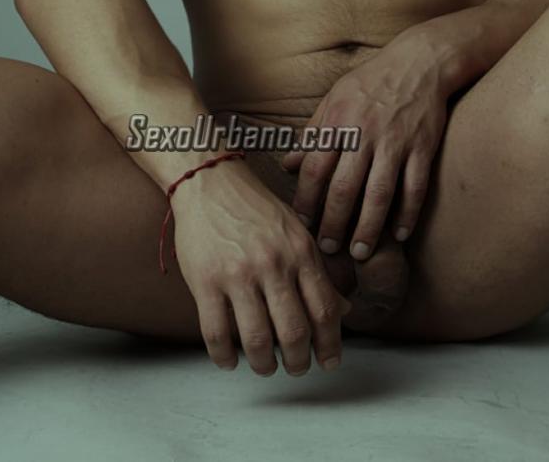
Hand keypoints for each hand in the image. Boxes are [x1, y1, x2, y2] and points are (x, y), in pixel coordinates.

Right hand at [170, 157, 352, 375]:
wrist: (210, 180)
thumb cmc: (256, 208)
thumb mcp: (297, 232)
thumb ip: (319, 272)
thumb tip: (343, 311)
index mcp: (300, 251)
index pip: (324, 310)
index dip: (330, 344)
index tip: (329, 361)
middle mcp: (273, 264)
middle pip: (294, 332)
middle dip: (300, 361)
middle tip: (297, 368)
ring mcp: (238, 274)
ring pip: (257, 340)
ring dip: (264, 364)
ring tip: (265, 366)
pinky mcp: (205, 281)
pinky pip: (216, 333)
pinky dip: (225, 357)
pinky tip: (230, 360)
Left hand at [281, 27, 449, 261]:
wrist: (420, 61)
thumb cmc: (372, 81)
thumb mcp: (335, 99)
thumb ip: (312, 133)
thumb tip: (287, 165)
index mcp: (338, 121)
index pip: (315, 168)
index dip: (307, 200)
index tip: (303, 224)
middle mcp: (365, 133)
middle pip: (344, 187)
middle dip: (334, 223)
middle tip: (329, 249)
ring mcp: (395, 141)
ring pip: (379, 193)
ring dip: (368, 227)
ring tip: (360, 252)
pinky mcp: (422, 146)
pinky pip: (414, 186)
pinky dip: (407, 213)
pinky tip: (399, 234)